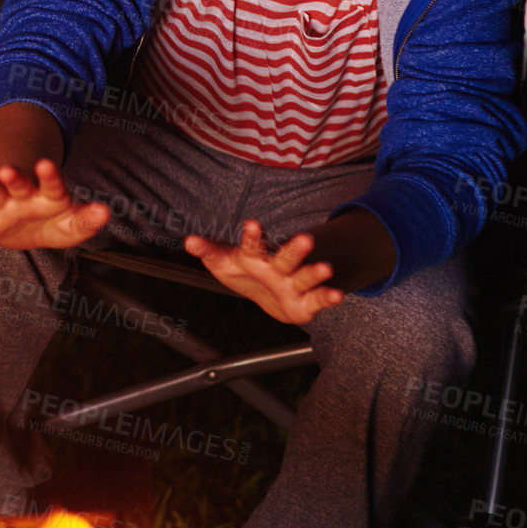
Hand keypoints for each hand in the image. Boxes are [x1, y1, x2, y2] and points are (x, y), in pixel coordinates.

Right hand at [0, 158, 108, 249]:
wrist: (31, 229)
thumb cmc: (55, 222)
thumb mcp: (74, 225)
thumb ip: (87, 219)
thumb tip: (104, 211)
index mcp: (49, 194)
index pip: (51, 183)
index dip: (48, 174)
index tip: (45, 164)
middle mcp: (23, 194)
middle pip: (17, 182)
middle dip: (12, 176)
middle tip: (6, 169)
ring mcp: (3, 203)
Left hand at [186, 220, 342, 324]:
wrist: (267, 295)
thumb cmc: (244, 272)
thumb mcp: (222, 262)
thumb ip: (208, 251)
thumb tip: (188, 241)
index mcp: (256, 256)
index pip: (253, 245)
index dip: (253, 236)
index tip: (252, 224)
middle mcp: (278, 267)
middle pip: (287, 258)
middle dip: (295, 250)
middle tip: (305, 239)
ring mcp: (293, 284)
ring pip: (305, 276)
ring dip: (315, 273)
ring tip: (326, 268)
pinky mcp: (305, 303)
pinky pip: (318, 299)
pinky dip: (328, 297)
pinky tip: (338, 294)